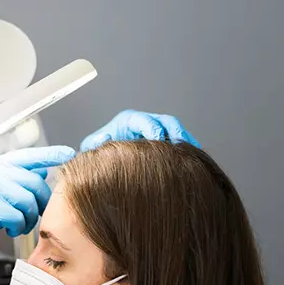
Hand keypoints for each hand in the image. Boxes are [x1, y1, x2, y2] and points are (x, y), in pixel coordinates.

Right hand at [0, 146, 75, 272]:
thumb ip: (15, 180)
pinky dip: (17, 227)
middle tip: (30, 216)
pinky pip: (17, 216)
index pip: (28, 155)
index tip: (68, 153)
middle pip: (34, 181)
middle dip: (39, 202)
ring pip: (28, 200)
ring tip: (17, 224)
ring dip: (28, 218)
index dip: (50, 154)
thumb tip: (42, 171)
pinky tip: (8, 230)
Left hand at [80, 109, 199, 151]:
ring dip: (185, 142)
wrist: (105, 165)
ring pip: (176, 132)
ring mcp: (157, 132)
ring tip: (193, 157)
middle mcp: (145, 123)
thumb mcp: (91, 149)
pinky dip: (187, 151)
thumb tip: (105, 136)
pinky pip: (179, 143)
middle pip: (166, 121)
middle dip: (176, 132)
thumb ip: (95, 143)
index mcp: (128, 120)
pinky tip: (193, 163)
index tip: (158, 141)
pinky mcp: (164, 144)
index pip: (144, 119)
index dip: (153, 128)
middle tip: (182, 147)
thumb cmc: (97, 155)